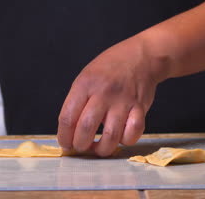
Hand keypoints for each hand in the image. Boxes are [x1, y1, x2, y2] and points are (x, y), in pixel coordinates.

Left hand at [57, 35, 165, 156]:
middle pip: (86, 129)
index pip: (67, 117)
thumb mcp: (86, 77)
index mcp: (84, 85)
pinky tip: (120, 138)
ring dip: (102, 149)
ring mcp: (123, 101)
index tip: (65, 143)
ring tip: (98, 148)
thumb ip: (78, 101)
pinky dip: (126, 141)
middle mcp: (103, 93)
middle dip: (80, 145)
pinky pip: (133, 133)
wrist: (141, 56)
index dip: (64, 136)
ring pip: (110, 136)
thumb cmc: (110, 68)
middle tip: (81, 147)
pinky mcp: (140, 108)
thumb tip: (69, 130)